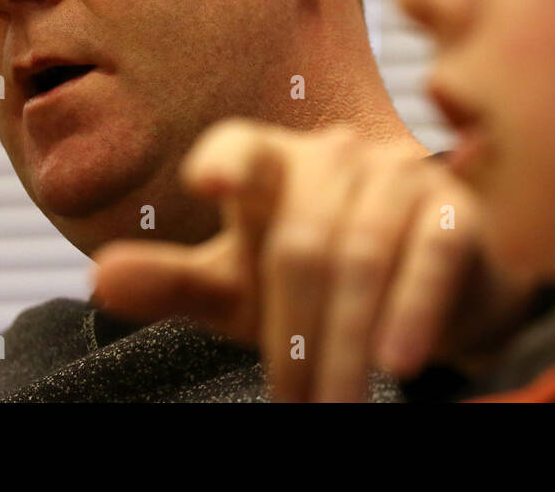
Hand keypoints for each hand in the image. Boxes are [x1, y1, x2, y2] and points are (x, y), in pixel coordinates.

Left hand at [91, 121, 534, 400]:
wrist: (432, 293)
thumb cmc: (319, 286)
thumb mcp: (241, 291)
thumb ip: (174, 282)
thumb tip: (100, 277)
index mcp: (273, 164)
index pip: (243, 147)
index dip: (226, 161)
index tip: (210, 188)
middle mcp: (338, 156)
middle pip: (301, 241)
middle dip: (295, 335)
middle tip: (296, 407)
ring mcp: (401, 176)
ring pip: (362, 253)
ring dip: (347, 340)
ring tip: (336, 405)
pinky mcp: (454, 208)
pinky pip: (432, 254)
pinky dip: (413, 309)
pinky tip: (399, 361)